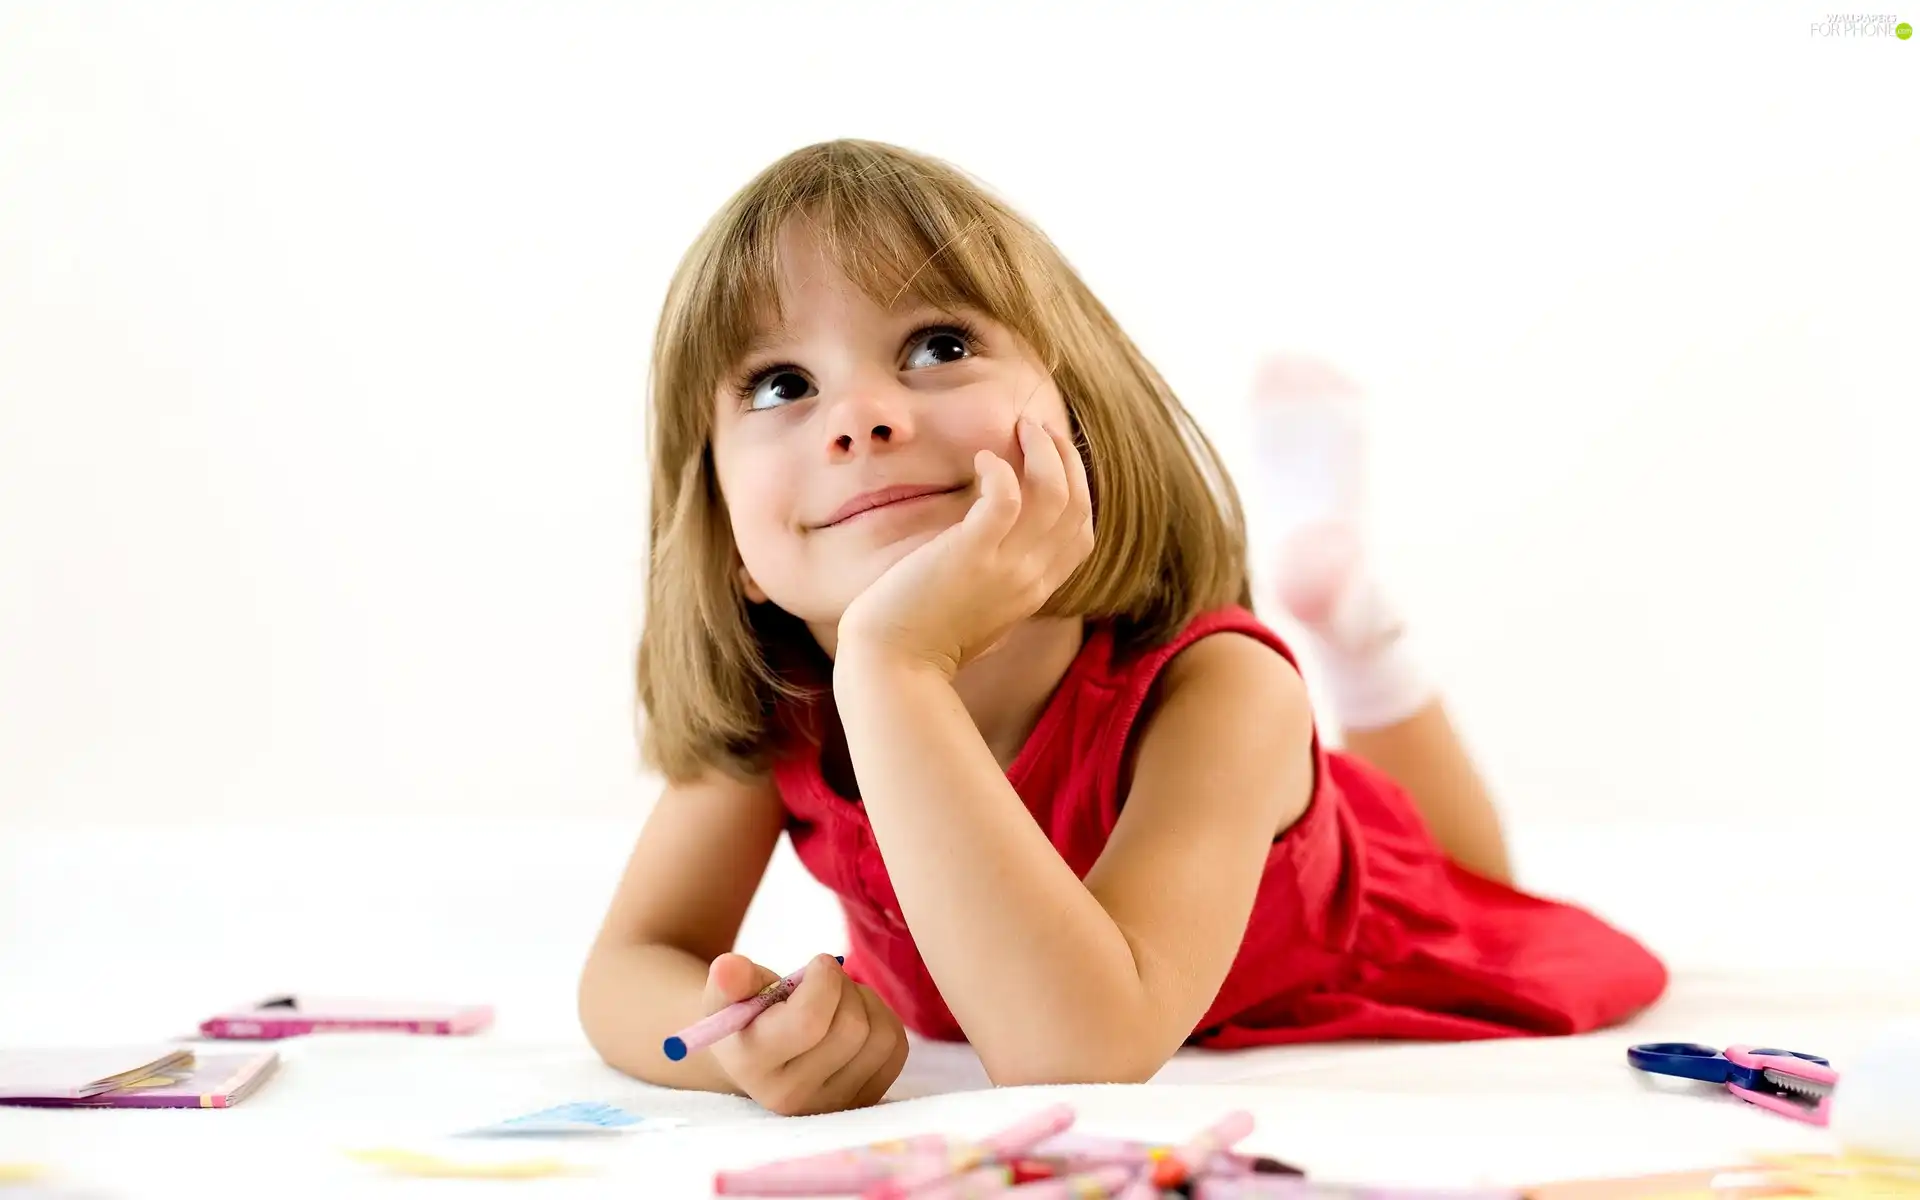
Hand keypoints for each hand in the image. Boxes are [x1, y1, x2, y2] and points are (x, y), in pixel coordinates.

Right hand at [701, 953, 907, 1115]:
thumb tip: (729, 967)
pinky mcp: (864, 1101)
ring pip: (880, 1036)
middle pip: (851, 1027)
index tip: (817, 963)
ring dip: (864, 1001)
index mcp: (754, 1067)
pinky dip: (882, 1019)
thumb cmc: (746, 1018)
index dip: (824, 980)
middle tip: (825, 978)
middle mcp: (793, 1096)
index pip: (809, 1021)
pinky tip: (854, 1017)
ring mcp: (832, 1104)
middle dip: (843, 986)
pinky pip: (896, 1048)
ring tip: (837, 998)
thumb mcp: (727, 996)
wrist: (760, 1060)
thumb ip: (730, 980)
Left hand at [837, 418, 1094, 676]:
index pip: (1082, 534)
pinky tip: (982, 458)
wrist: (893, 666)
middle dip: (1066, 459)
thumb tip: (993, 552)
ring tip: (1021, 426)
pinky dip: (1001, 470)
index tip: (1053, 458)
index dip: (1077, 488)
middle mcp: (1031, 578)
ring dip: (1042, 452)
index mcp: (1035, 591)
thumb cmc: (922, 640)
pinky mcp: (971, 555)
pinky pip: (1006, 499)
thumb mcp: (979, 612)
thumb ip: (998, 583)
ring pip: (1054, 495)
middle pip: (1077, 507)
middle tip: (1038, 428)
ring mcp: (1006, 568)